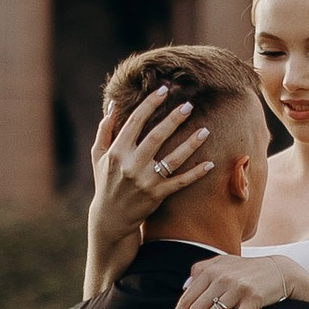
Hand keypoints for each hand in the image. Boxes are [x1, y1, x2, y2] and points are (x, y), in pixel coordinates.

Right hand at [90, 88, 212, 238]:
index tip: (163, 90)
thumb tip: (113, 104)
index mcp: (117, 152)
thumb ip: (105, 129)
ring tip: (205, 131)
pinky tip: (209, 163)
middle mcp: (131, 165)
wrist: (110, 218)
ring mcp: (145, 181)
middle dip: (173, 119)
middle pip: (156, 137)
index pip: (135, 122)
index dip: (150, 104)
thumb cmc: (105, 182)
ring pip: (172, 159)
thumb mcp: (98, 155)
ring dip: (190, 144)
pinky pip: (180, 182)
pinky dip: (195, 174)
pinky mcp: (157, 195)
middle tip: (188, 105)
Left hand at [162, 251, 294, 308]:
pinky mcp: (253, 298)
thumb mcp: (223, 263)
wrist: (279, 270)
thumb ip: (201, 271)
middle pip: (196, 308)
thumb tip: (184, 287)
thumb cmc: (247, 270)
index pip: (187, 298)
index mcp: (210, 270)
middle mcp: (222, 278)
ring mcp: (238, 288)